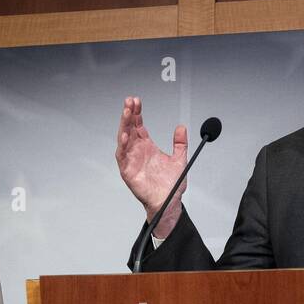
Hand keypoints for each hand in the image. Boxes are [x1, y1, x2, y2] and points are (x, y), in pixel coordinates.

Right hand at [115, 95, 187, 237]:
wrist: (169, 202)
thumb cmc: (171, 185)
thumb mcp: (180, 159)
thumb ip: (180, 143)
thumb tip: (182, 128)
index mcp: (147, 147)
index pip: (138, 125)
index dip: (137, 113)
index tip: (137, 101)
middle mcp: (137, 152)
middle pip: (129, 128)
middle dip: (128, 114)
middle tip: (129, 101)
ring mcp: (131, 161)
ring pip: (123, 139)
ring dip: (123, 126)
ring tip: (126, 113)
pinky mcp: (128, 171)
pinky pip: (122, 156)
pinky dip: (122, 146)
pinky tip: (124, 135)